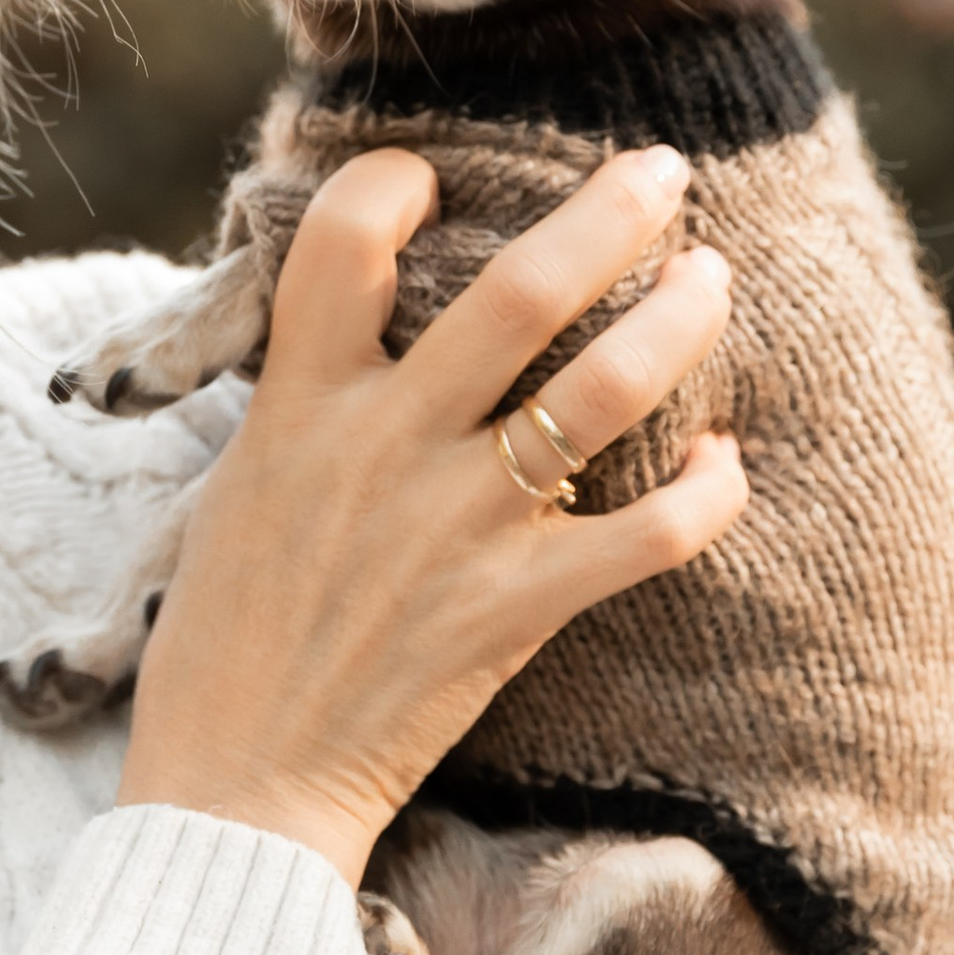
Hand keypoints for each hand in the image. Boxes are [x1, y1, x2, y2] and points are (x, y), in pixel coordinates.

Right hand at [117, 144, 742, 880]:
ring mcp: (459, 525)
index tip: (436, 182)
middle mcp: (385, 445)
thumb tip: (366, 323)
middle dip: (609, 212)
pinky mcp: (517, 609)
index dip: (395, 183)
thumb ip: (305, 398)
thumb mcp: (241, 485)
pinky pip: (651, 534)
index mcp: (299, 405)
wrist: (237, 784)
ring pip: (604, 387)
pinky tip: (724, 462)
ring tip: (709, 279)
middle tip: (664, 170)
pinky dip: (709, 491)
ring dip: (676, 319)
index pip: (344, 239)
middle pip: (519, 290)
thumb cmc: (230, 638)